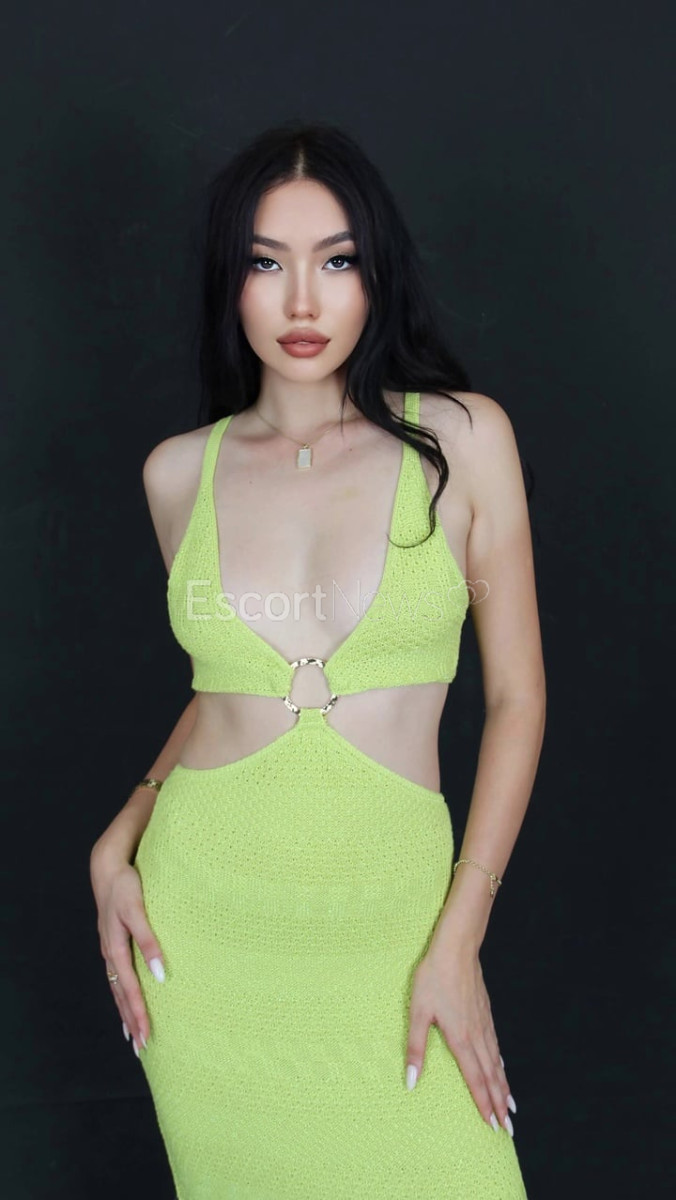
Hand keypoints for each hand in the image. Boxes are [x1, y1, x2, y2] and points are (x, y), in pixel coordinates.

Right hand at [90, 851, 164, 1055]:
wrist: (108, 869)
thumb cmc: (126, 887)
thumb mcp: (138, 911)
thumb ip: (149, 941)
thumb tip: (160, 974)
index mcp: (115, 951)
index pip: (129, 991)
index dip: (139, 1015)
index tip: (147, 1036)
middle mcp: (110, 955)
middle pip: (121, 997)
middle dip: (132, 1023)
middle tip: (142, 1049)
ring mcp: (110, 951)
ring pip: (117, 990)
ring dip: (126, 1013)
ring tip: (133, 1036)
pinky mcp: (113, 945)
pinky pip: (117, 978)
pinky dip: (122, 996)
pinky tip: (127, 1003)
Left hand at [405, 944, 515, 1135]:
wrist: (457, 948)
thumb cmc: (433, 977)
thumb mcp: (417, 1011)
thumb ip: (415, 1048)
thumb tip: (411, 1081)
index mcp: (460, 1038)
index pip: (474, 1079)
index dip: (483, 1103)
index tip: (493, 1125)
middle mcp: (477, 1035)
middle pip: (491, 1076)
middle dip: (500, 1104)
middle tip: (509, 1129)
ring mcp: (484, 1023)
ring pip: (497, 1062)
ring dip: (504, 1087)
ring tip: (512, 1107)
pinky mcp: (486, 1012)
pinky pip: (496, 1046)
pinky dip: (502, 1064)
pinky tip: (502, 1068)